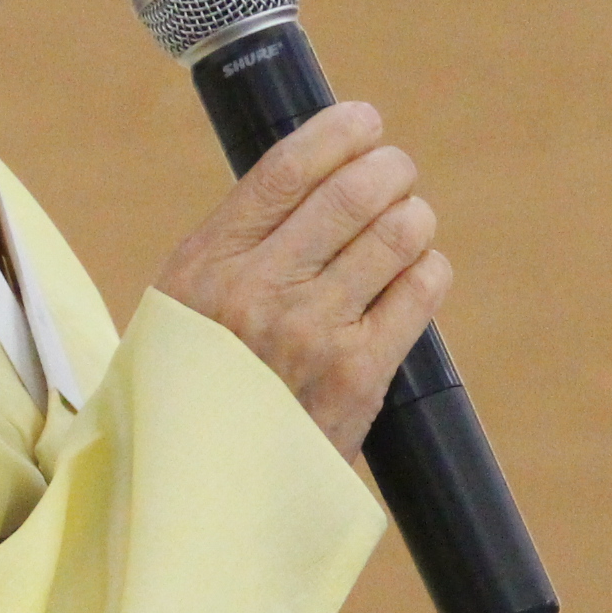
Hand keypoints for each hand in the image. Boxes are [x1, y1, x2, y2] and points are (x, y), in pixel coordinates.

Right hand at [151, 101, 450, 459]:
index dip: (337, 132)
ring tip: (406, 221)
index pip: (286, 169)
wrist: (202, 492)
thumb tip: (314, 178)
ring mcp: (313, 333)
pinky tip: (414, 275)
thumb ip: (237, 246)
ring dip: (412, 215)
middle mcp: (260, 292)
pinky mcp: (360, 376)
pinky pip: (421, 289)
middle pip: (353, 192)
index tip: (362, 120)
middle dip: (389, 168)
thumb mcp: (183, 307)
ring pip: (398, 233)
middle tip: (394, 171)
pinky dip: (427, 270)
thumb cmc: (197, 389)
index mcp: (208, 264)